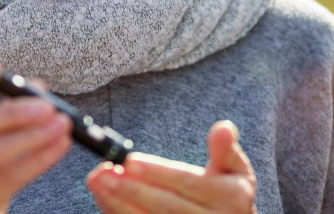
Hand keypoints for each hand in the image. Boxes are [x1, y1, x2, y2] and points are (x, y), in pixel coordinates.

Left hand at [86, 120, 256, 212]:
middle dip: (132, 189)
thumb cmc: (228, 192)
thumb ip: (225, 149)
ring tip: (98, 185)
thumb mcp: (235, 168)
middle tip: (103, 173)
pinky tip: (106, 201)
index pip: (188, 183)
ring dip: (121, 204)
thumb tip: (223, 128)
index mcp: (232, 198)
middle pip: (167, 205)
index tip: (130, 161)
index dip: (158, 172)